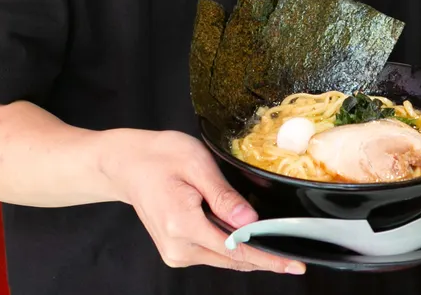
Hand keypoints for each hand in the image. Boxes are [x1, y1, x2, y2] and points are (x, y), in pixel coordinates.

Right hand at [101, 129, 305, 274]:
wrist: (127, 165)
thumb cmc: (159, 156)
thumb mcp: (196, 164)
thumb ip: (225, 196)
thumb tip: (250, 223)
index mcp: (182, 225)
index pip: (236, 250)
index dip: (268, 258)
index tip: (293, 265)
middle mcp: (178, 247)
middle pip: (233, 259)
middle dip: (263, 254)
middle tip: (291, 250)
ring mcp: (175, 253)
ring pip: (224, 259)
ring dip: (246, 249)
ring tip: (264, 233)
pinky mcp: (176, 252)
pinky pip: (213, 254)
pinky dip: (230, 245)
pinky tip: (239, 230)